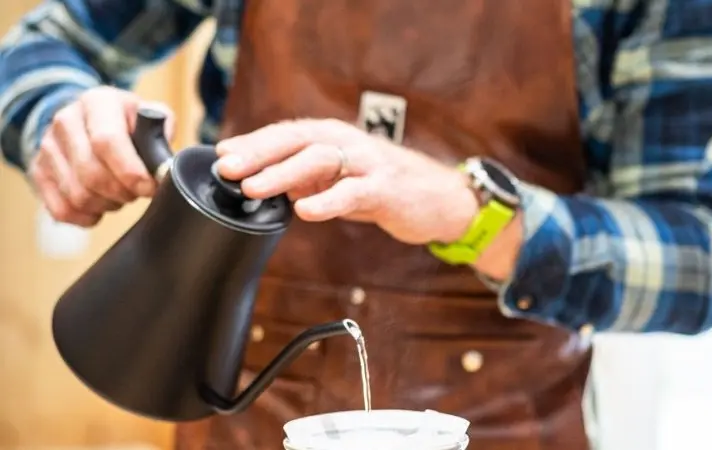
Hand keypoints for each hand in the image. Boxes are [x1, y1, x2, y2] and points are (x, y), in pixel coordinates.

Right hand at [28, 86, 173, 226]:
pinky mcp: (39, 171)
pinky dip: (87, 217)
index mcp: (97, 102)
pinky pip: (62, 210)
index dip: (131, 172)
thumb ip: (163, 132)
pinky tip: (101, 207)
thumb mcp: (149, 115)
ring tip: (120, 194)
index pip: (107, 141)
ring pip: (78, 196)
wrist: (90, 121)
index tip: (149, 188)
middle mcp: (66, 120)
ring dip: (107, 205)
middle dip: (123, 193)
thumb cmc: (128, 123)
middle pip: (92, 174)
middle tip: (137, 192)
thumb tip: (164, 164)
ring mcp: (47, 147)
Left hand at [216, 118, 478, 244]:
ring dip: (284, 172)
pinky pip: (352, 192)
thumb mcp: (337, 178)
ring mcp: (366, 163)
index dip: (252, 143)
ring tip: (255, 188)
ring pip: (319, 160)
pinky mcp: (385, 188)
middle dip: (258, 153)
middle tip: (227, 168)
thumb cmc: (382, 186)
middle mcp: (346, 142)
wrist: (438, 197)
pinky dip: (327, 201)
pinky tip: (305, 210)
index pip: (284, 134)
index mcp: (331, 138)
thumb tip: (257, 183)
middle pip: (296, 140)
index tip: (220, 154)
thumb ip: (302, 178)